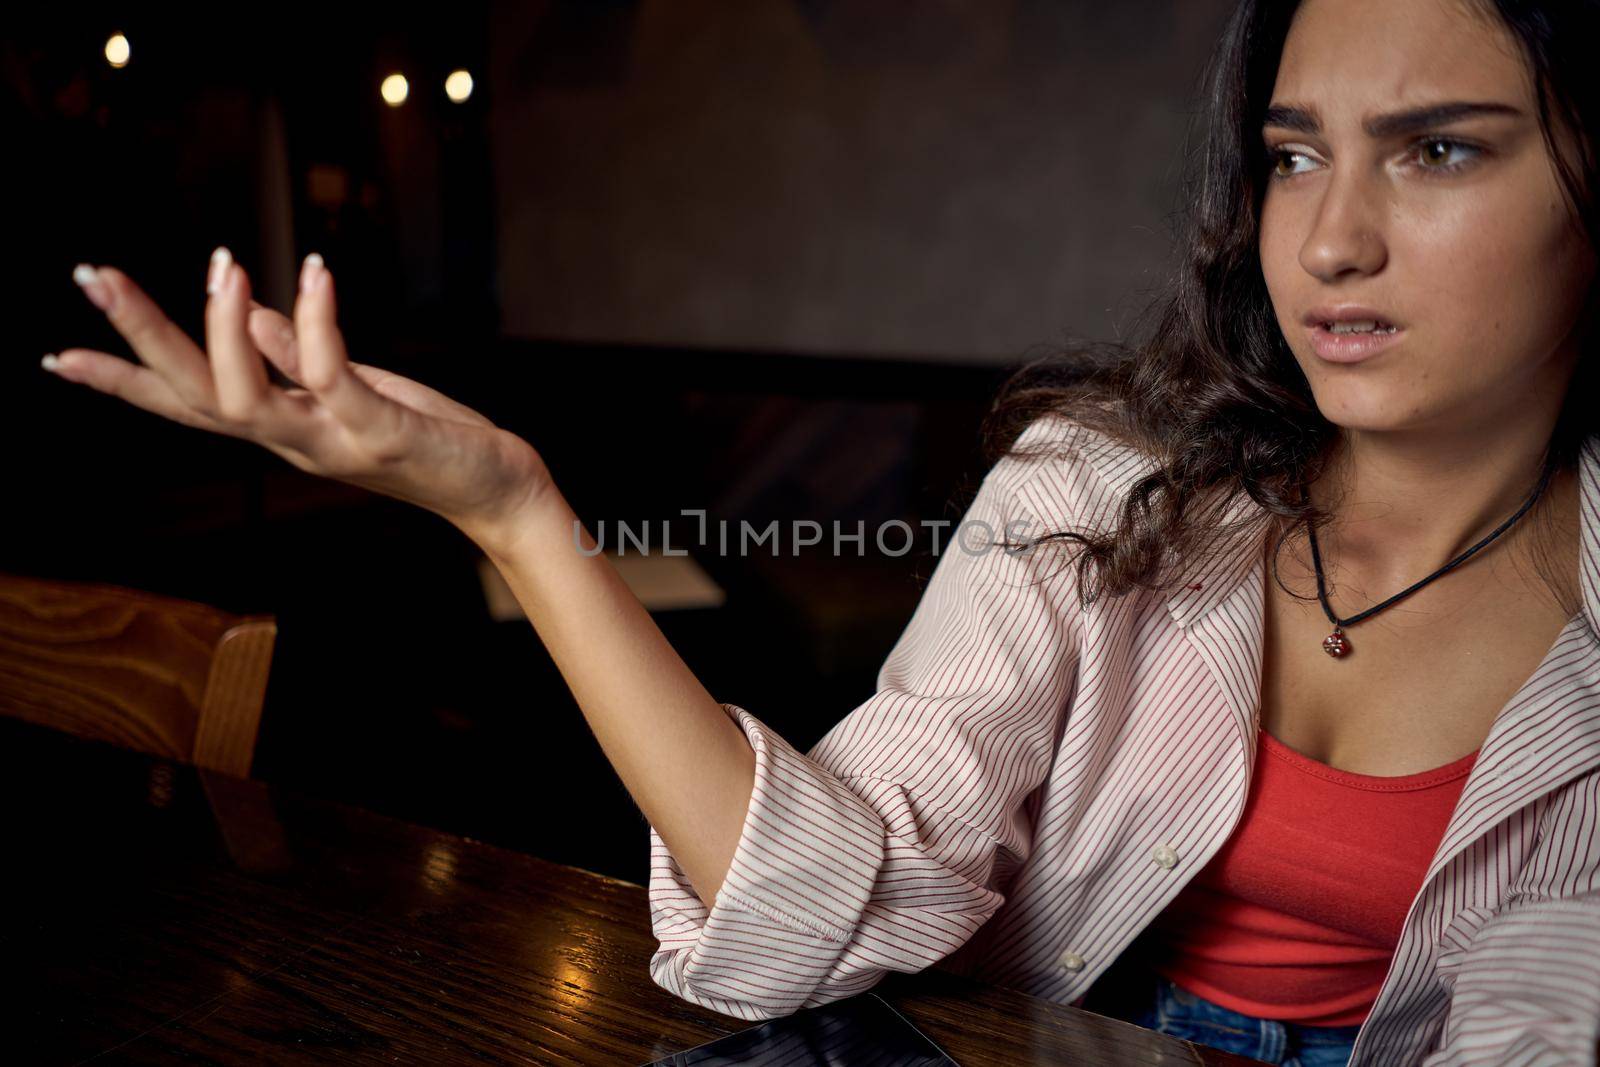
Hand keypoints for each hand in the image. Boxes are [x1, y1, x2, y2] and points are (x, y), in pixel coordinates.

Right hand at [47, 250, 553, 541]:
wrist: (498, 489)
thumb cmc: (426, 437)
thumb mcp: (352, 392)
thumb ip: (297, 359)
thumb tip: (247, 314)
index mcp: (282, 427)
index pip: (187, 404)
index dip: (124, 381)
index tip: (59, 354)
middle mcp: (294, 442)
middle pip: (195, 396)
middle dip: (141, 338)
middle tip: (92, 276)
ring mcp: (334, 441)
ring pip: (247, 398)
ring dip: (222, 328)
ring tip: (219, 263)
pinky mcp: (382, 431)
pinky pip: (335, 377)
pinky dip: (317, 324)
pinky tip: (311, 272)